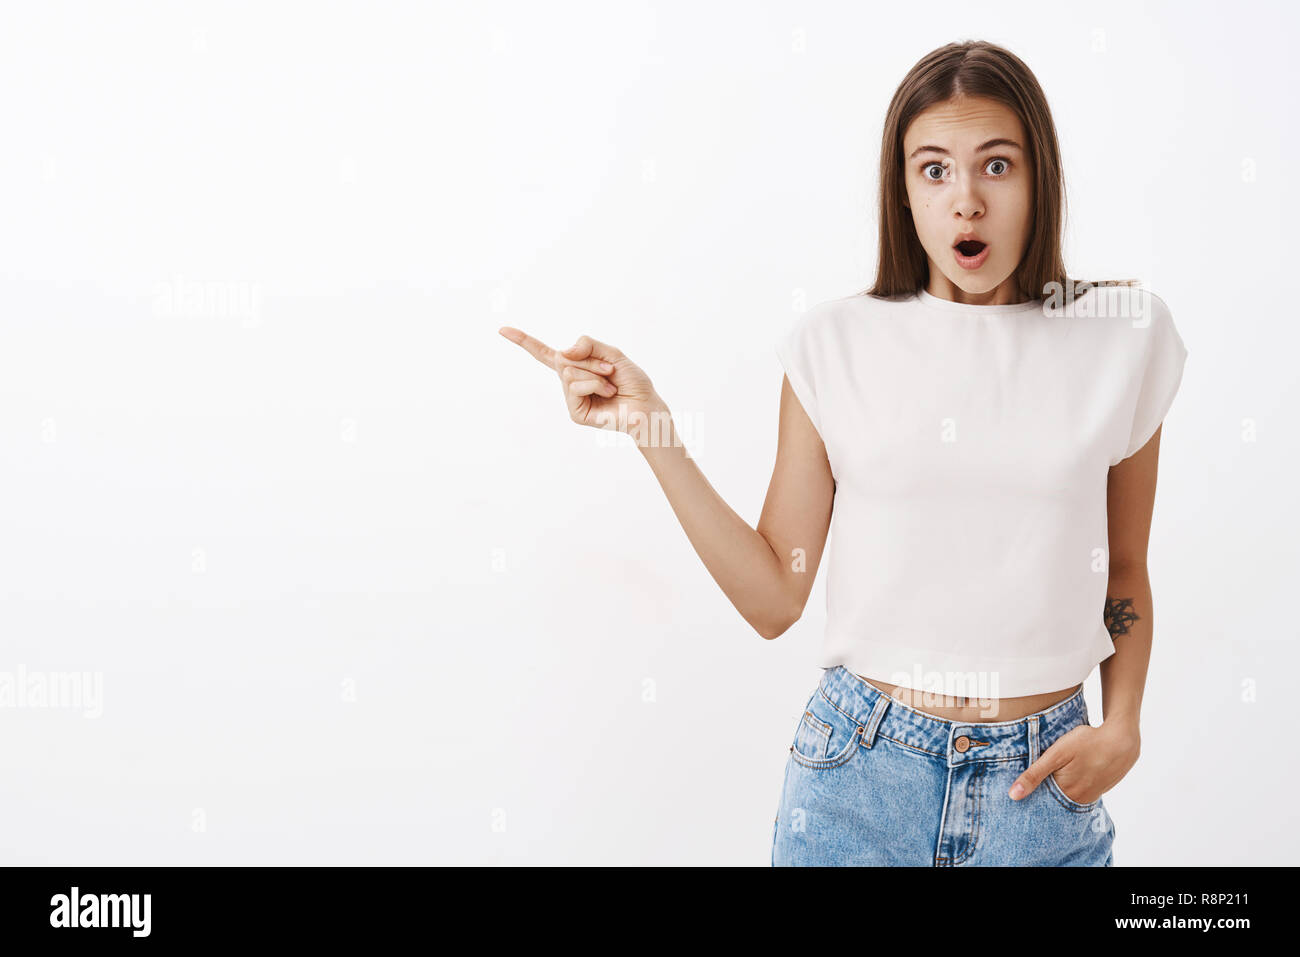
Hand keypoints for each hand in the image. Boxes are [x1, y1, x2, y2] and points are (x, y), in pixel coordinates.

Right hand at [498, 327, 664, 432]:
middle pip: (564, 358)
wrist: (646, 406)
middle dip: (591, 360)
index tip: (502, 329)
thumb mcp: (612, 353)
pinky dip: (594, 385)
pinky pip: (576, 387)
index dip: (524, 341)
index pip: (545, 353)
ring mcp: (571, 398)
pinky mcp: (575, 413)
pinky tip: (607, 394)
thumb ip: (588, 345)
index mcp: (576, 367)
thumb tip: (563, 351)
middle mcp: (569, 382)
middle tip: (611, 372)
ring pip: (569, 373)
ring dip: (595, 374)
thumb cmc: (633, 382)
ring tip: (610, 385)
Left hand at [1008, 720, 1139, 804]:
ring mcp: (1092, 794)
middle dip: (1043, 792)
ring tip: (1053, 773)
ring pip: (1067, 794)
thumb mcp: (1056, 754)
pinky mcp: (1100, 788)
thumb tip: (1013, 796)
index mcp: (1067, 793)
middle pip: (1054, 799)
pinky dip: (1072, 784)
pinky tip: (1070, 772)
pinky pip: (1080, 790)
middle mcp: (1080, 799)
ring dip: (1058, 787)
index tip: (1018, 791)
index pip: (1041, 800)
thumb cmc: (1087, 743)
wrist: (1122, 739)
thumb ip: (1034, 774)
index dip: (1030, 794)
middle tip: (1034, 779)